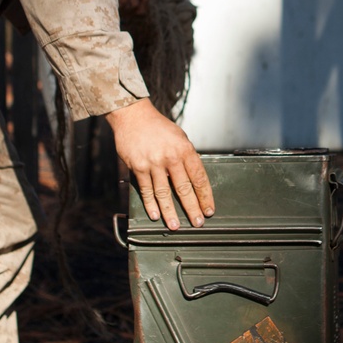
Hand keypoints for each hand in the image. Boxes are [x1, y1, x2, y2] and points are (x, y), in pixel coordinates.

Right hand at [106, 98, 213, 230]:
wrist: (133, 116)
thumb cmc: (158, 127)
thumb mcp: (180, 137)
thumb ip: (187, 157)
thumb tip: (194, 179)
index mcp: (185, 149)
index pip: (199, 178)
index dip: (205, 196)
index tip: (209, 209)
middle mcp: (170, 157)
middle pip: (184, 188)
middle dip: (192, 208)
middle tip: (197, 223)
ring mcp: (153, 163)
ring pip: (164, 193)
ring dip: (170, 212)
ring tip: (175, 226)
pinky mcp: (138, 167)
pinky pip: (146, 190)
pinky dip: (150, 204)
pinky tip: (155, 215)